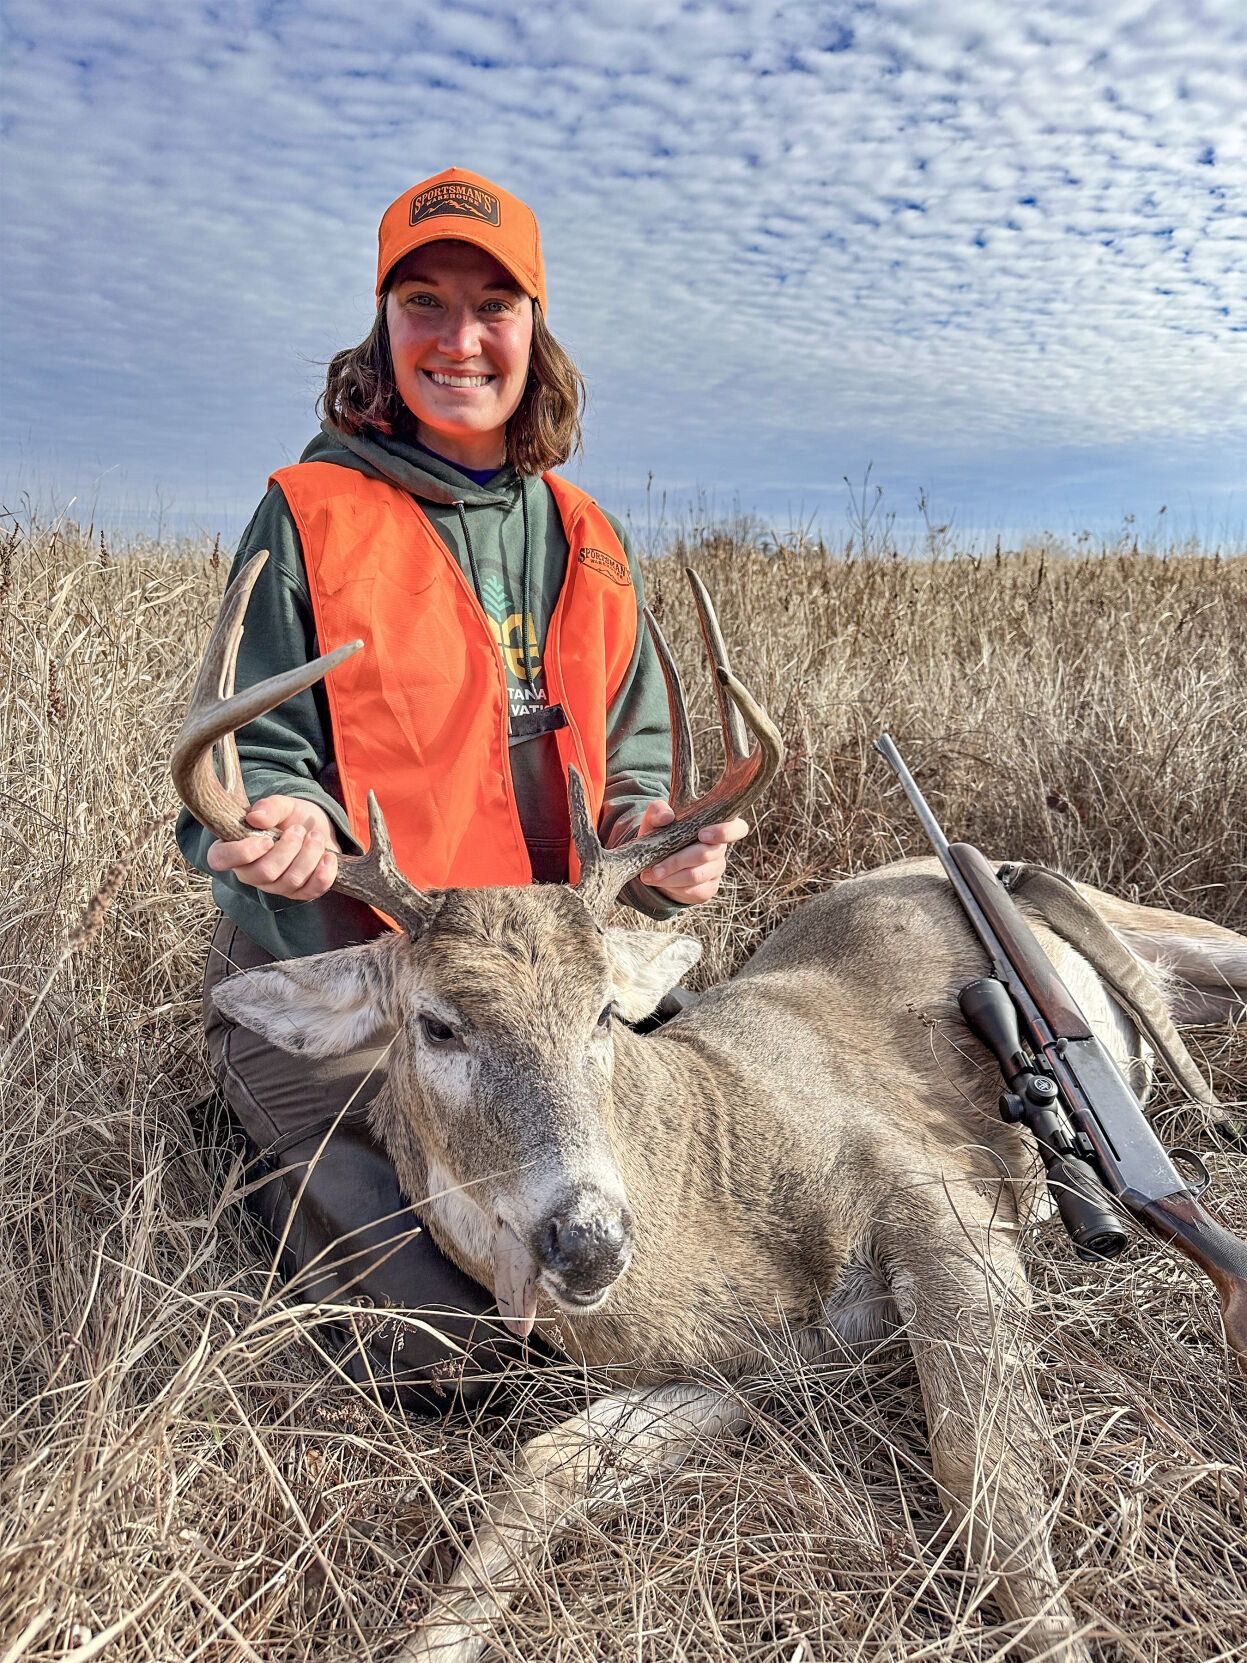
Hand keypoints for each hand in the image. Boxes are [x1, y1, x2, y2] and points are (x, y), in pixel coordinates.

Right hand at [205, 796, 340, 900]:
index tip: (267, 839)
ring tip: (315, 837)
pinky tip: (328, 857)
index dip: (241, 853)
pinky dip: (324, 873)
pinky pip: (311, 891)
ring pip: (290, 881)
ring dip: (309, 855)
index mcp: (235, 848)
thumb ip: (269, 807)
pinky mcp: (299, 893)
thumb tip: (256, 818)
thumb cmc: (291, 818)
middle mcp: (250, 872)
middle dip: (288, 849)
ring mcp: (275, 886)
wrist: (317, 829)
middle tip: (299, 830)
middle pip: (264, 873)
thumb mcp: (282, 805)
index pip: (220, 859)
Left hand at [635, 801, 749, 904]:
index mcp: (715, 825)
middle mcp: (720, 848)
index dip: (724, 832)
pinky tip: (659, 882)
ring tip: (650, 875)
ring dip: (670, 876)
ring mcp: (716, 870)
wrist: (654, 861)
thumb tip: (668, 816)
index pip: (737, 828)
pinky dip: (672, 887)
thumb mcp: (654, 819)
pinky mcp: (708, 888)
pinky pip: (693, 891)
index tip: (701, 834)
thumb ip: (657, 811)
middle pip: (705, 854)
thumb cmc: (660, 834)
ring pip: (695, 875)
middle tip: (654, 867)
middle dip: (676, 861)